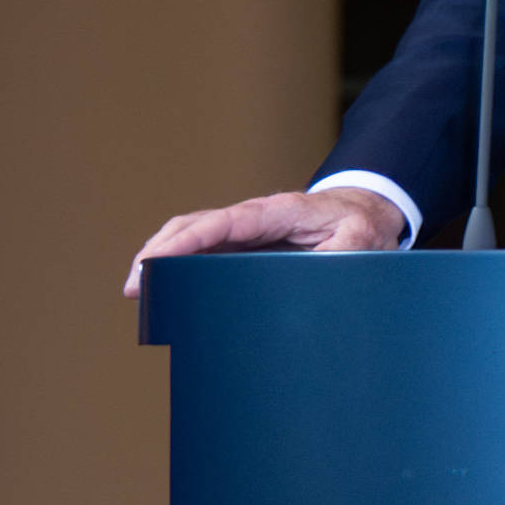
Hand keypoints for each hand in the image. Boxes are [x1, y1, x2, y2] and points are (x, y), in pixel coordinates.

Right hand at [125, 183, 405, 290]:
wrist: (370, 212)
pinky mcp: (246, 245)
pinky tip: (165, 290)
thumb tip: (312, 278)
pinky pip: (206, 252)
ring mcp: (246, 231)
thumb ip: (338, 257)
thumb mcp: (361, 241)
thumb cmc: (364, 225)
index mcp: (277, 213)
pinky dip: (180, 267)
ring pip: (193, 238)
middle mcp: (253, 218)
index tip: (154, 261)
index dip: (184, 241)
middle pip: (194, 227)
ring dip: (162, 260)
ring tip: (140, 293)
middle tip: (134, 288)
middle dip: (158, 252)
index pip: (220, 224)